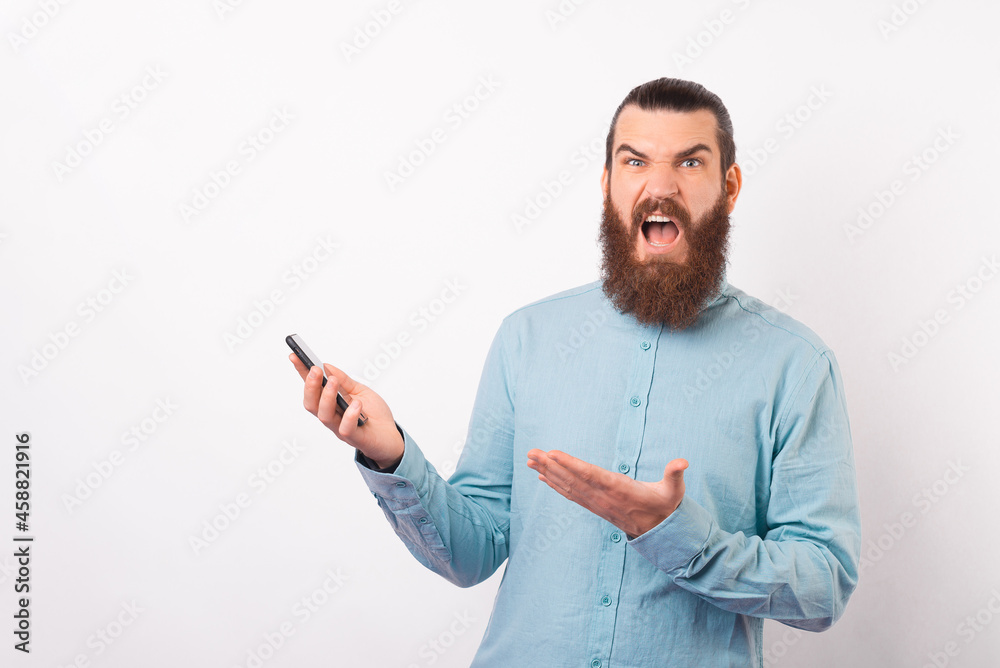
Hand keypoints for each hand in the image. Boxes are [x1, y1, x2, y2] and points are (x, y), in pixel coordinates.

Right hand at [289, 354, 403, 467]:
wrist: (391, 438)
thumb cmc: (375, 415)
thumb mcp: (360, 391)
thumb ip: (345, 381)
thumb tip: (327, 366)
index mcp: (331, 404)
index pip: (312, 388)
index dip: (302, 373)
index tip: (294, 356)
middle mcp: (332, 416)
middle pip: (312, 404)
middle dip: (311, 385)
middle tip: (315, 370)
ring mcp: (341, 428)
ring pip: (324, 416)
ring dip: (327, 396)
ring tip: (333, 381)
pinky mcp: (355, 438)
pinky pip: (346, 428)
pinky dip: (350, 415)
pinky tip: (356, 404)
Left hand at [526, 449, 687, 538]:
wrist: (658, 531)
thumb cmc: (665, 505)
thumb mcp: (674, 491)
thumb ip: (675, 475)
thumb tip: (682, 462)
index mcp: (619, 489)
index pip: (590, 475)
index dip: (571, 465)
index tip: (553, 454)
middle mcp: (603, 497)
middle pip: (572, 479)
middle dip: (550, 465)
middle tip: (531, 453)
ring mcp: (596, 503)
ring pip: (568, 486)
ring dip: (548, 472)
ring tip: (530, 460)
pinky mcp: (594, 506)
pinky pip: (570, 494)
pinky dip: (555, 485)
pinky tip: (542, 476)